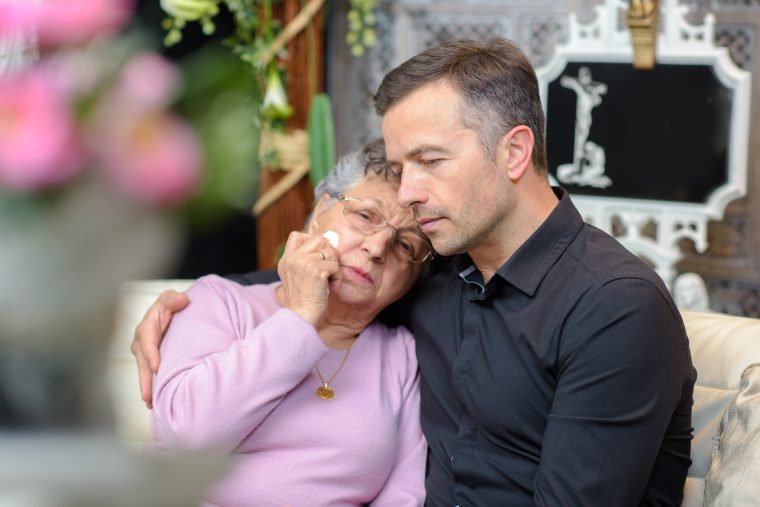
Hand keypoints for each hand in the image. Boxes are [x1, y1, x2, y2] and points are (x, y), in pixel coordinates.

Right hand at [130, 289, 188, 408]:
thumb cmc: (170, 304)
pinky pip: (148, 375)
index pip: (147, 342)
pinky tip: (154, 402)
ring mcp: (143, 354)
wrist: (170, 312)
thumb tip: (182, 299)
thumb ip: (173, 299)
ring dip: (146, 388)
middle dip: (145, 379)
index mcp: (146, 327)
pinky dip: (151, 388)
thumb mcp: (169, 299)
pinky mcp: (148, 361)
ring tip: (150, 404)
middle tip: (148, 396)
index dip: (151, 354)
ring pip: (144, 372)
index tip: (158, 367)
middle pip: (143, 363)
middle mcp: (141, 342)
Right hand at [277, 231, 338, 325]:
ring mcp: (303, 263)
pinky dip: (337, 277)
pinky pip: (335, 266)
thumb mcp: (296, 276)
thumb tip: (328, 241)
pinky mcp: (316, 270)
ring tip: (328, 279)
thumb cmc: (303, 299)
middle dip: (329, 252)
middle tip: (329, 267)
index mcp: (286, 260)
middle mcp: (292, 259)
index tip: (318, 255)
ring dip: (334, 266)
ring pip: (330, 252)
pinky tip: (330, 286)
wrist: (301, 316)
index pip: (296, 235)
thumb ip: (304, 260)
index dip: (311, 240)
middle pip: (318, 239)